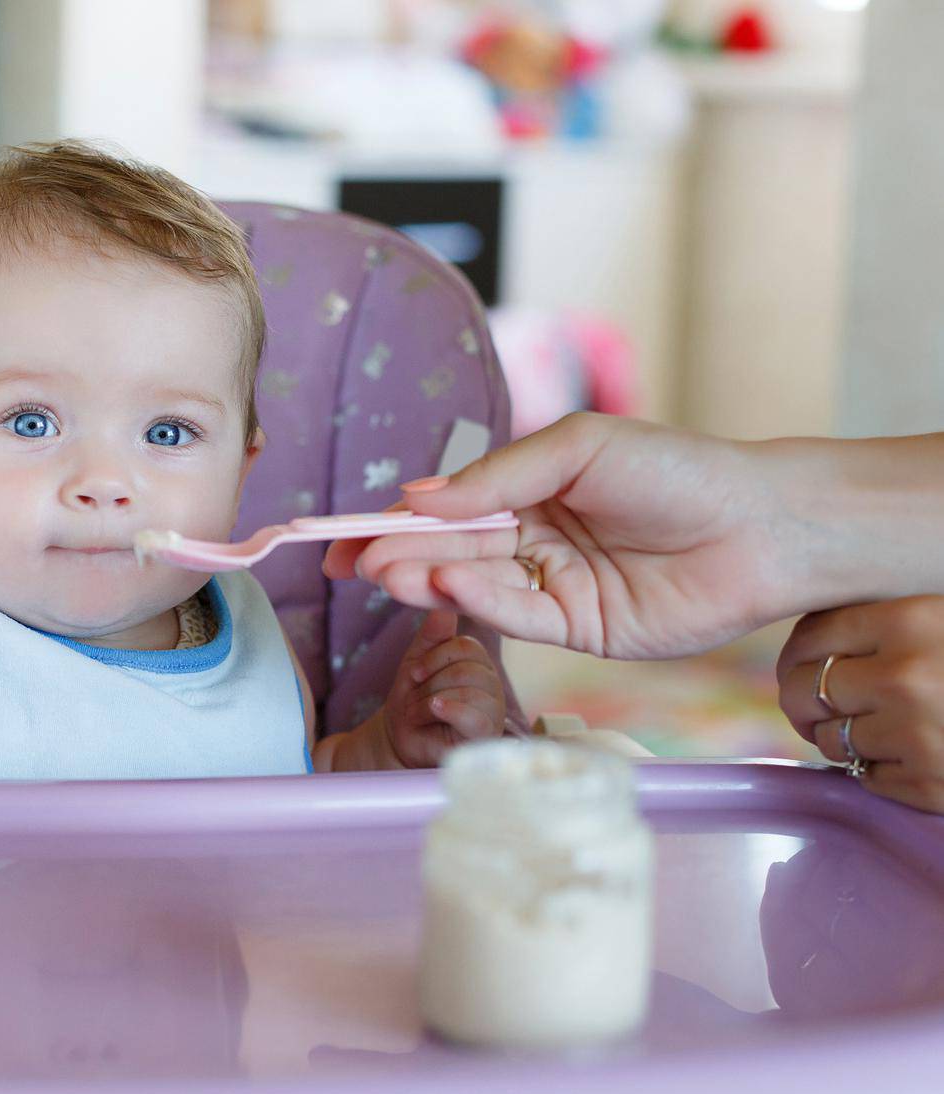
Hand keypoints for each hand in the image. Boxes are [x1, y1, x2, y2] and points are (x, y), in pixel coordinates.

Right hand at [322, 413, 792, 659]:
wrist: (765, 524)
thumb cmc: (677, 470)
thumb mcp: (577, 449)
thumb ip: (498, 477)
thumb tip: (419, 496)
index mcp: (529, 492)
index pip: (446, 511)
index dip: (393, 522)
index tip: (341, 534)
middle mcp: (535, 542)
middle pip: (451, 551)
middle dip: (398, 555)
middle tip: (352, 561)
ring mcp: (555, 588)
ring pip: (476, 586)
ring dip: (428, 580)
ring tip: (384, 574)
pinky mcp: (580, 631)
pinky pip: (518, 617)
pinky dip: (480, 602)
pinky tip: (449, 584)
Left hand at [384, 610, 505, 767]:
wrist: (399, 739)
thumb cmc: (412, 700)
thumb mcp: (417, 661)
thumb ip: (432, 635)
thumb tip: (447, 606)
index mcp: (479, 664)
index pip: (467, 646)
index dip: (435, 657)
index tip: (415, 673)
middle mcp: (493, 685)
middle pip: (467, 668)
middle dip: (431, 682)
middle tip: (415, 698)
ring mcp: (493, 711)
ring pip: (469, 690)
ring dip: (431, 700)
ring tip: (419, 712)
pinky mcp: (487, 735)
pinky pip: (474, 715)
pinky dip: (449, 709)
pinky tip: (434, 710)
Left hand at [776, 596, 943, 812]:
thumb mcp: (940, 624)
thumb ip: (883, 627)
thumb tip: (812, 639)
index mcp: (910, 622)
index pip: (811, 634)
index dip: (796, 653)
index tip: (800, 665)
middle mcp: (905, 678)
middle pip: (800, 690)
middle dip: (801, 702)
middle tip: (817, 708)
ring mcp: (915, 736)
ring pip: (828, 739)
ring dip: (841, 739)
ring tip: (882, 730)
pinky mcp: (927, 786)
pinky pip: (865, 778)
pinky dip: (880, 772)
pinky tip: (913, 756)